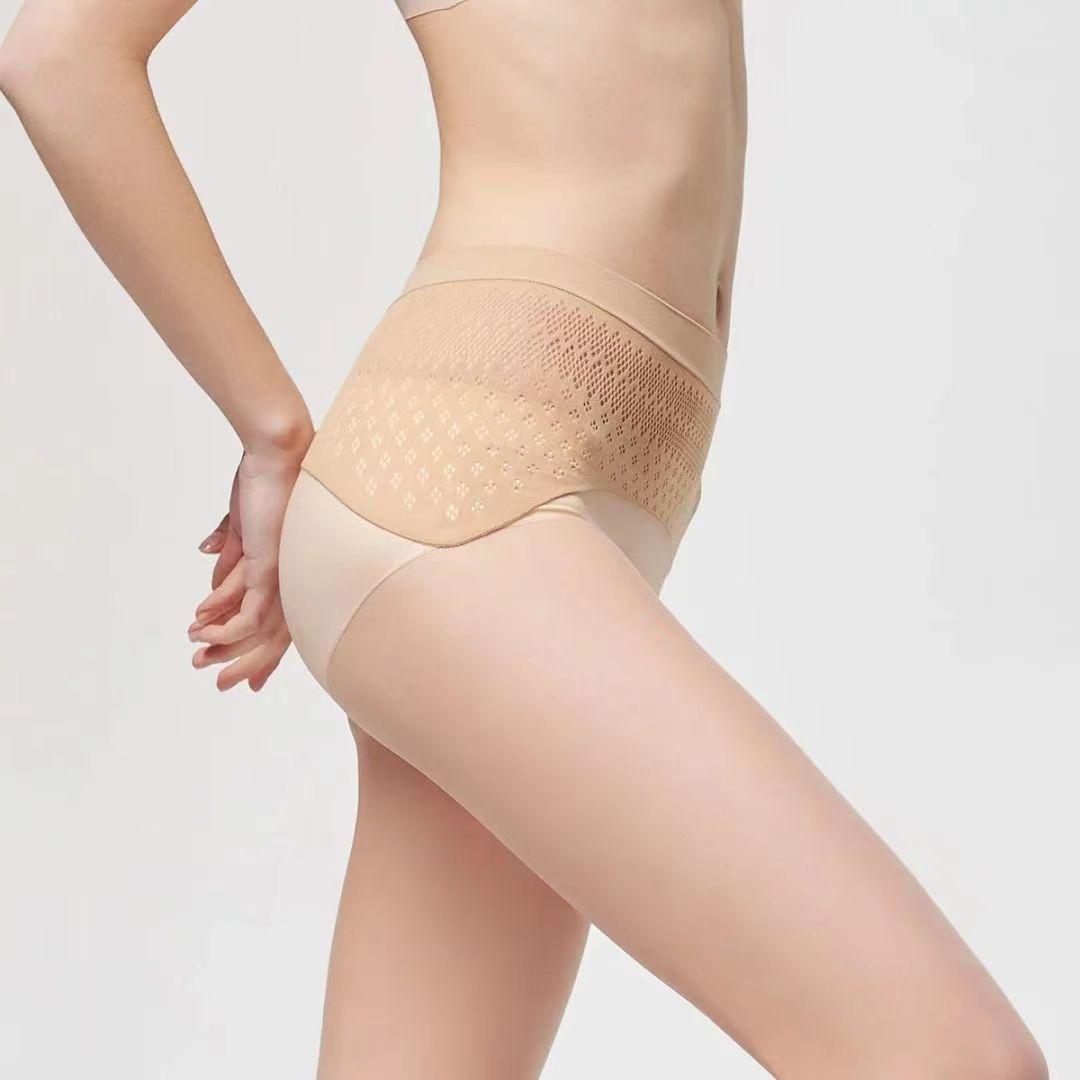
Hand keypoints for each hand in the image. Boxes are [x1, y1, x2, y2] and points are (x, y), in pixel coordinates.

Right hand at [188, 442, 308, 690]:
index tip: (239, 675)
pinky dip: (225, 627)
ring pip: (259, 632)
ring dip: (225, 646)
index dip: (258, 652)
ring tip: (197, 657)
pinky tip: (202, 631)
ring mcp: (286, 577)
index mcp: (290, 574)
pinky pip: (250, 612)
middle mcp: (295, 581)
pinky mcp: (271, 568)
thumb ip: (230, 546)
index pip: (277, 625)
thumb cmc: (266, 483)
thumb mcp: (242, 523)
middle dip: (241, 661)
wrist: (277, 455)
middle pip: (272, 638)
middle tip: (214, 678)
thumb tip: (211, 558)